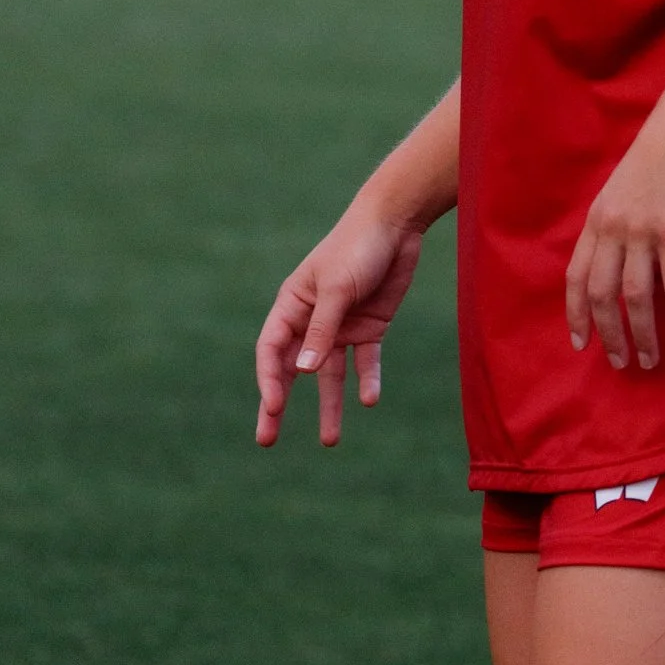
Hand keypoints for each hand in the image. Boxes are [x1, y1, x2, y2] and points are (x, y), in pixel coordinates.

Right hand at [255, 202, 422, 447]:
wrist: (397, 224)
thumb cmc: (357, 247)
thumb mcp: (337, 289)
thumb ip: (321, 330)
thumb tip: (300, 372)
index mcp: (292, 305)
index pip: (271, 350)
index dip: (269, 380)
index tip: (273, 407)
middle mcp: (313, 320)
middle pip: (292, 369)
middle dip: (279, 404)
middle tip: (267, 440)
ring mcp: (342, 326)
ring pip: (330, 374)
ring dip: (330, 404)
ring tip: (330, 440)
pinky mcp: (370, 327)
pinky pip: (365, 362)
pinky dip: (367, 380)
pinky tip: (369, 401)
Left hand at [565, 79, 664, 372]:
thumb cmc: (660, 156)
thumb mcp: (623, 189)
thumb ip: (615, 222)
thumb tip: (615, 258)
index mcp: (598, 219)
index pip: (576, 277)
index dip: (575, 314)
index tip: (580, 343)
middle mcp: (613, 228)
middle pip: (602, 295)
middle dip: (609, 334)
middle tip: (621, 363)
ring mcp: (642, 230)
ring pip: (635, 296)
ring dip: (642, 334)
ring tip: (650, 359)